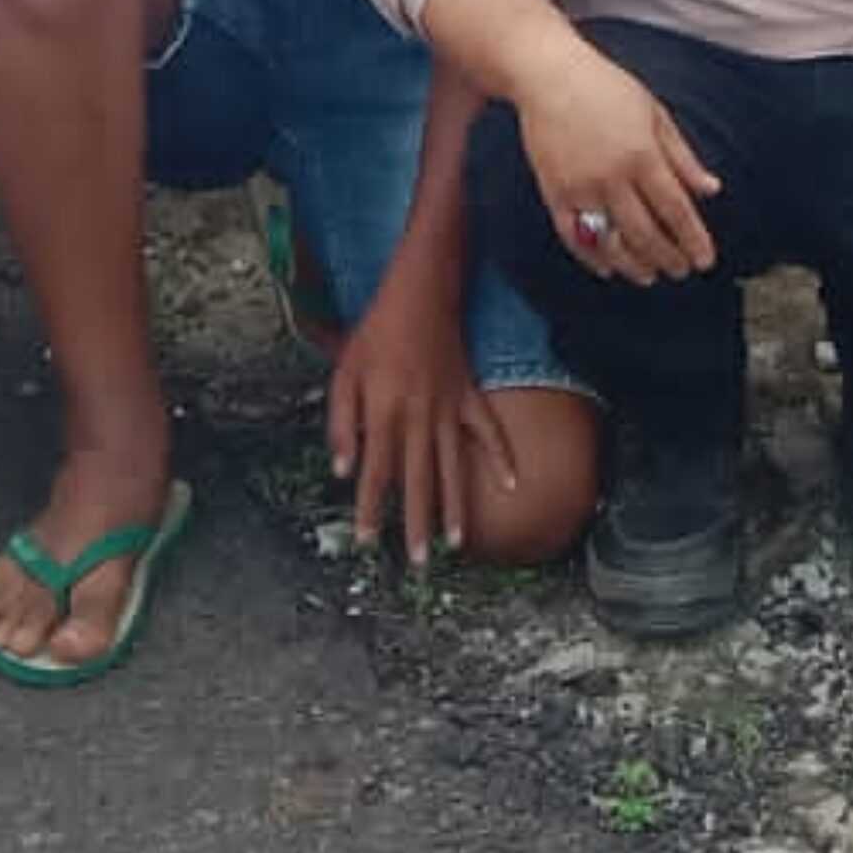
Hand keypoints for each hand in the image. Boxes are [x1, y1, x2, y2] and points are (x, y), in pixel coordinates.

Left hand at [327, 279, 516, 569]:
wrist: (421, 290)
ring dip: (454, 507)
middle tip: (417, 563)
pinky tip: (511, 483)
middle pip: (417, 480)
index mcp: (384, 412)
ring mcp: (449, 407)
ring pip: (452, 465)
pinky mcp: (469, 394)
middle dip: (416, 524)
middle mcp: (418, 416)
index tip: (367, 542)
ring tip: (455, 545)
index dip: (370, 509)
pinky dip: (502, 456)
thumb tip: (341, 470)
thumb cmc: (376, 331)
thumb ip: (341, 423)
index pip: (375, 472)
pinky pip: (488, 430)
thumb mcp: (344, 372)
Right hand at [516, 42, 719, 282]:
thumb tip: (711, 189)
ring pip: (612, 243)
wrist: (549, 76)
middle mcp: (612, 176)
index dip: (693, 239)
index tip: (705, 261)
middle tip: (682, 271)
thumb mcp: (655, 114)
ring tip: (651, 275)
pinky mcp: (554, 194)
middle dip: (668, 258)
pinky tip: (609, 268)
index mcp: (642, 154)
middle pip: (646, 233)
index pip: (675, 209)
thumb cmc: (606, 88)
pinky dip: (592, 259)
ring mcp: (581, 188)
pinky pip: (574, 238)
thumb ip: (683, 157)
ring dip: (634, 266)